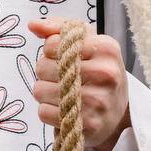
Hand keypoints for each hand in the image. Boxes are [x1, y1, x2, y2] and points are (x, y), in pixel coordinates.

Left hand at [29, 18, 130, 150]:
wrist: (118, 111)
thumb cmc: (98, 72)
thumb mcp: (87, 43)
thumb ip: (59, 29)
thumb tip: (32, 24)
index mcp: (106, 48)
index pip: (53, 44)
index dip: (50, 51)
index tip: (64, 58)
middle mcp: (105, 73)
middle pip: (43, 67)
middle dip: (46, 72)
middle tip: (62, 79)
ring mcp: (97, 101)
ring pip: (40, 90)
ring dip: (45, 93)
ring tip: (62, 94)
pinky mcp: (87, 125)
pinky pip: (44, 113)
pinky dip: (47, 112)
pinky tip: (62, 110)